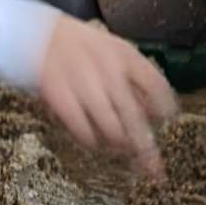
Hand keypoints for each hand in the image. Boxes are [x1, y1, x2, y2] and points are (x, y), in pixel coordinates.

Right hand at [38, 17, 176, 174]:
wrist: (38, 37)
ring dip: (119, 146)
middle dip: (146, 148)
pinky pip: (85, 134)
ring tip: (120, 149)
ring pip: (113, 132)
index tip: (167, 121)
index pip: (156, 86)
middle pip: (136, 119)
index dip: (165, 108)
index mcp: (125, 56)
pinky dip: (92, 143)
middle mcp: (109, 72)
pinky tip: (94, 143)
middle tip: (152, 167)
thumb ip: (135, 78)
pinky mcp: (64, 101)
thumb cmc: (81, 48)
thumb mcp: (114, 51)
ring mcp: (86, 88)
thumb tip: (156, 111)